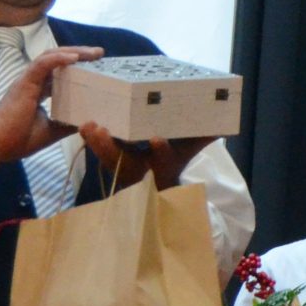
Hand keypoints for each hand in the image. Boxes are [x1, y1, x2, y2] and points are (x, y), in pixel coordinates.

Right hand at [0, 45, 96, 163]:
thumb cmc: (18, 140)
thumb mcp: (50, 131)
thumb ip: (66, 124)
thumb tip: (86, 121)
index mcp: (37, 91)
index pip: (59, 72)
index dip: (76, 67)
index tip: (96, 65)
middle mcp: (33, 81)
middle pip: (58, 60)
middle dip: (80, 54)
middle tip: (100, 54)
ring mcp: (28, 79)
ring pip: (52, 56)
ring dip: (74, 52)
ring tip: (94, 53)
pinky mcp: (25, 82)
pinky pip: (43, 63)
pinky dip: (59, 58)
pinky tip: (75, 57)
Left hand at [77, 122, 215, 191]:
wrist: (158, 182)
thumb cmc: (175, 160)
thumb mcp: (190, 151)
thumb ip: (204, 137)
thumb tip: (226, 125)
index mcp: (163, 167)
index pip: (163, 161)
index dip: (161, 152)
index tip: (158, 140)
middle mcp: (141, 170)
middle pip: (124, 162)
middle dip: (111, 148)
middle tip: (101, 130)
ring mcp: (123, 167)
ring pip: (107, 158)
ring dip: (95, 143)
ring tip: (86, 125)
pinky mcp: (110, 160)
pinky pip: (99, 152)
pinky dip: (90, 140)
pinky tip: (80, 123)